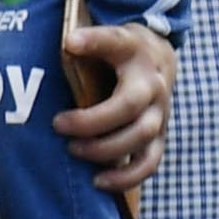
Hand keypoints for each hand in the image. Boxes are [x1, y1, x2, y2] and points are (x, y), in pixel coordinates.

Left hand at [58, 15, 172, 206]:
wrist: (159, 59)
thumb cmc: (118, 51)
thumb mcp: (106, 37)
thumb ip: (86, 41)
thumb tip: (66, 45)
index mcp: (134, 51)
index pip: (115, 42)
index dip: (93, 41)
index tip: (69, 42)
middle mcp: (152, 82)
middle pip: (128, 105)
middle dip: (92, 121)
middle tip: (58, 124)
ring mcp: (160, 111)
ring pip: (141, 135)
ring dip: (105, 148)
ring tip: (74, 149)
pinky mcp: (159, 135)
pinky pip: (150, 161)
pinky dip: (126, 176)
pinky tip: (98, 181)